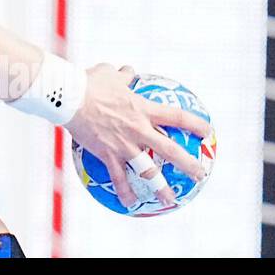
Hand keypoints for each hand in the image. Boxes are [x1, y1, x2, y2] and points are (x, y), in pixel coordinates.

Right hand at [64, 64, 212, 210]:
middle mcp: (138, 129)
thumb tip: (128, 71)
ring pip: (148, 170)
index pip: (177, 117)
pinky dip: (125, 191)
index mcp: (143, 109)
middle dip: (188, 163)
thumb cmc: (88, 82)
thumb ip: (122, 75)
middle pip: (170, 150)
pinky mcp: (106, 154)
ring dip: (161, 187)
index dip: (195, 124)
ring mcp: (124, 144)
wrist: (67, 97)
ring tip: (170, 199)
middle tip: (200, 174)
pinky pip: (118, 177)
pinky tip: (130, 204)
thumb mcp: (109, 74)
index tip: (207, 132)